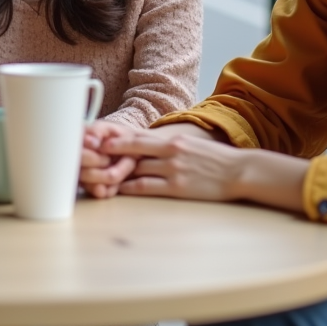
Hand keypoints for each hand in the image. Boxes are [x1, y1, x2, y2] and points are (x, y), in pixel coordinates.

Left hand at [81, 122, 221, 198]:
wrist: (239, 171)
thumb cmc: (213, 160)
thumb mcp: (189, 145)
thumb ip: (167, 145)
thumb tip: (145, 148)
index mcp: (172, 139)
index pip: (136, 136)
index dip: (114, 138)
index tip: (95, 139)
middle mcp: (170, 151)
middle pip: (131, 151)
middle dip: (108, 153)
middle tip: (87, 155)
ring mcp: (173, 169)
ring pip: (135, 169)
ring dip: (115, 172)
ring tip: (97, 174)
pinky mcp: (177, 188)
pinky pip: (146, 187)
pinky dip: (129, 187)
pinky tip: (118, 189)